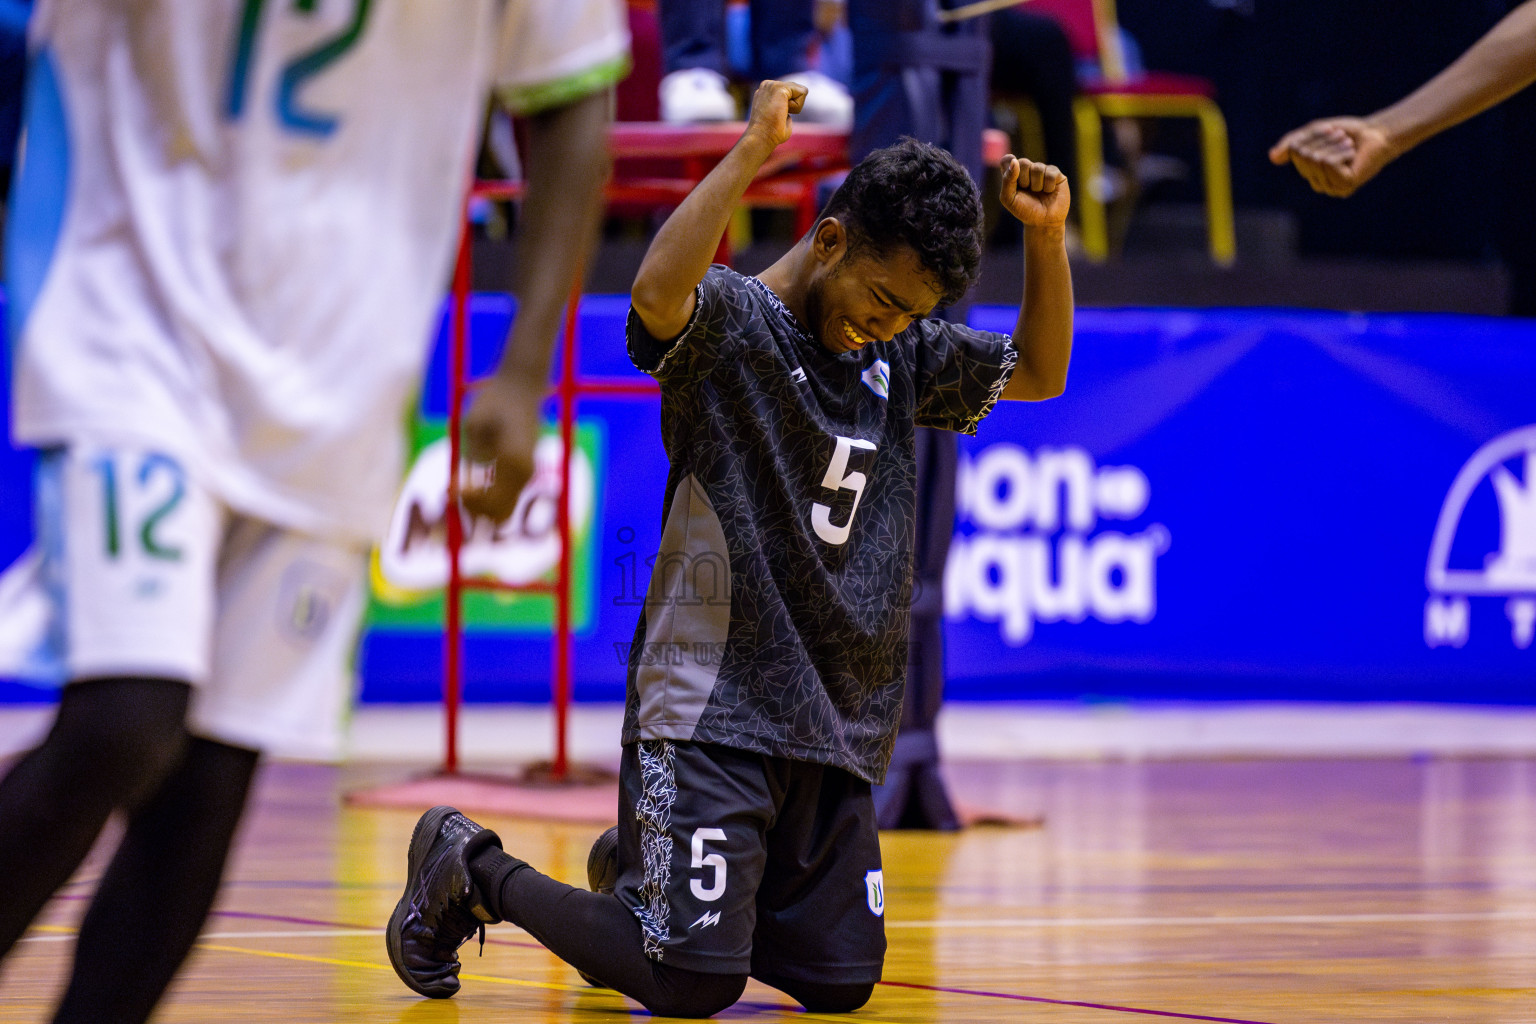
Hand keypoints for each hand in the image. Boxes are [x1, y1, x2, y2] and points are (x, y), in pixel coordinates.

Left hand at [459, 374, 542, 521]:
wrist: (522, 388)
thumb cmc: (496, 401)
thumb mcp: (474, 423)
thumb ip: (470, 456)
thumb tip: (460, 485)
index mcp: (515, 462)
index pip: (490, 498)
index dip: (465, 499)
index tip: (446, 489)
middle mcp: (525, 474)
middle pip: (498, 514)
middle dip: (472, 510)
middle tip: (448, 492)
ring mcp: (526, 476)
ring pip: (503, 512)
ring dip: (480, 508)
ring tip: (456, 489)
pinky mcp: (523, 474)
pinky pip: (505, 500)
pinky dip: (487, 500)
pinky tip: (467, 484)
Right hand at [743, 79, 806, 150]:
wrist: (762, 137)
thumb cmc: (771, 134)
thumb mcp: (778, 117)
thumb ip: (783, 111)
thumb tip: (788, 113)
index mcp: (766, 91)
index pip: (791, 92)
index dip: (790, 107)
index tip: (776, 116)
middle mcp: (768, 85)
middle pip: (797, 89)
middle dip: (794, 106)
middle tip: (779, 116)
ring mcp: (772, 84)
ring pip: (800, 91)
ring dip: (795, 107)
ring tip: (780, 114)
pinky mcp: (779, 87)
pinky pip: (802, 92)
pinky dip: (797, 106)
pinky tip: (783, 112)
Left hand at [999, 155, 1069, 229]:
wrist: (1043, 222)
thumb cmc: (1024, 210)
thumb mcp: (1009, 199)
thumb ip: (1007, 180)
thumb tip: (1014, 161)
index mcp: (1014, 174)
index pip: (1007, 160)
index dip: (1009, 164)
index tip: (1012, 175)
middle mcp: (1028, 169)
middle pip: (1023, 162)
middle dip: (1024, 180)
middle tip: (1027, 190)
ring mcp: (1042, 170)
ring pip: (1037, 168)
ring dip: (1036, 185)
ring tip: (1038, 193)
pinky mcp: (1056, 174)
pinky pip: (1050, 173)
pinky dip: (1048, 186)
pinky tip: (1049, 192)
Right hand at [1268, 117, 1396, 197]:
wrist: (1378, 134)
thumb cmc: (1347, 134)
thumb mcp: (1314, 133)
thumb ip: (1291, 144)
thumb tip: (1272, 157)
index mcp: (1309, 172)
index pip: (1295, 151)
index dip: (1311, 137)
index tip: (1331, 131)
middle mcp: (1318, 183)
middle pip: (1304, 156)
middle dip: (1323, 141)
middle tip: (1342, 138)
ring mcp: (1331, 188)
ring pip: (1316, 160)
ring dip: (1334, 146)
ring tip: (1349, 146)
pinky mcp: (1344, 186)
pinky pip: (1329, 165)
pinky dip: (1340, 154)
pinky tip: (1352, 155)